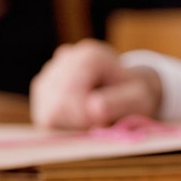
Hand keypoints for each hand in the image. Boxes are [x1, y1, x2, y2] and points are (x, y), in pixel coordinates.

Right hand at [30, 39, 162, 129]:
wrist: (127, 92)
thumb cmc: (134, 96)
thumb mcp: (139, 100)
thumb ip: (120, 103)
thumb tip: (93, 109)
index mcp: (91, 55)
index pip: (72, 93)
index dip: (84, 117)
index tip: (103, 124)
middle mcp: (66, 58)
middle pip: (57, 104)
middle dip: (78, 122)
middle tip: (100, 124)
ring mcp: (50, 72)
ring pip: (47, 112)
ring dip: (70, 124)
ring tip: (92, 118)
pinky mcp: (41, 90)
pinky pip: (45, 117)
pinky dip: (63, 124)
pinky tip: (80, 116)